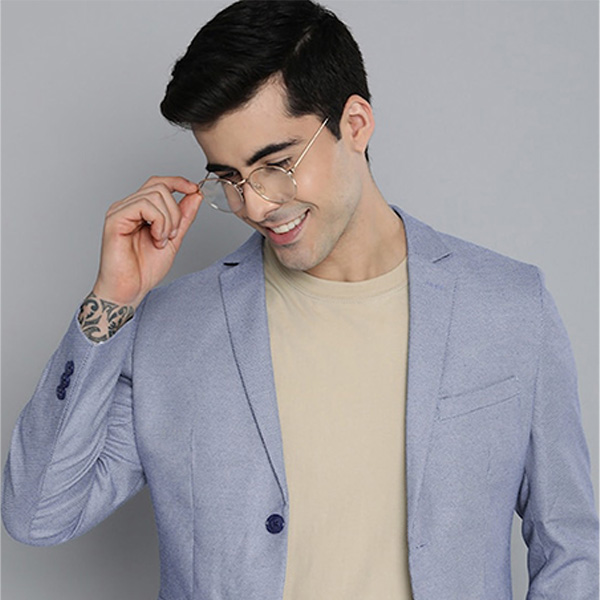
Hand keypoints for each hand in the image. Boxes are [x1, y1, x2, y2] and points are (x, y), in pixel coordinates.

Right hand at [92, 176, 202, 308]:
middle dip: (175, 212)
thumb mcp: (174, 238)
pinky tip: (155, 239)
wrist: (129, 290)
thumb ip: (184, 217)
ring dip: (167, 220)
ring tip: (161, 240)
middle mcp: (128, 206)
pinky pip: (144, 205)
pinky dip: (158, 222)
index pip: (159, 183)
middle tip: (171, 235)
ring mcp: (120, 211)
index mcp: (140, 210)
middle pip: (160, 187)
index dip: (178, 182)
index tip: (194, 190)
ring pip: (155, 195)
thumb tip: (195, 195)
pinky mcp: (115, 218)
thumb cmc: (144, 269)